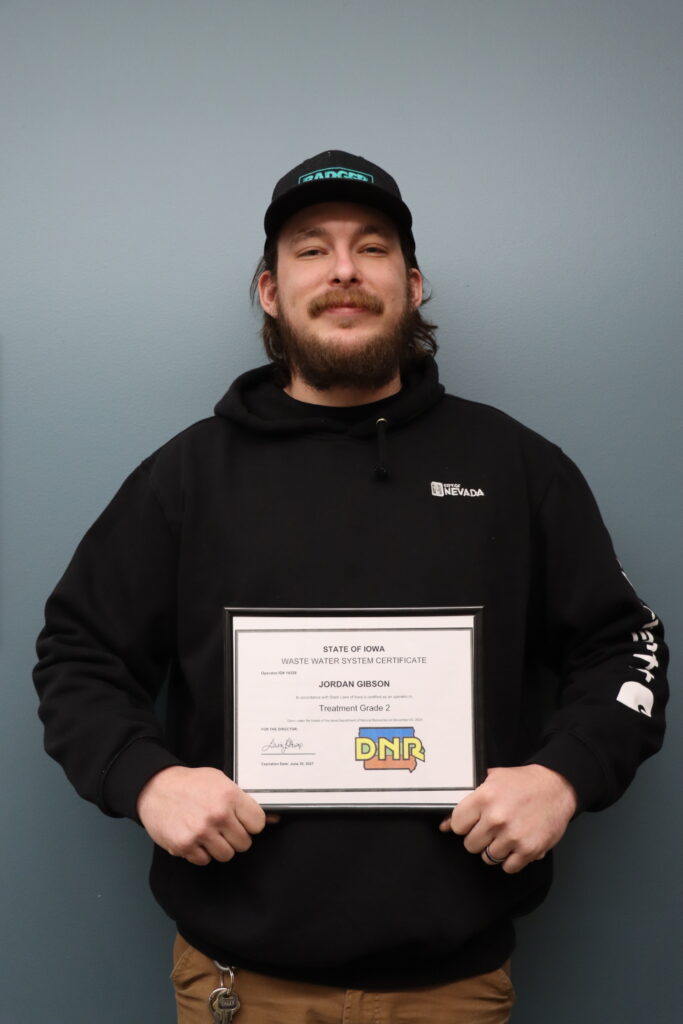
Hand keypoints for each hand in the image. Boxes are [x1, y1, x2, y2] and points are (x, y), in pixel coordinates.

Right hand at [137, 765, 270, 865]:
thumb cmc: (191, 784)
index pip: (258, 824)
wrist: (156, 788)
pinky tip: (196, 837)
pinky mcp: (184, 845)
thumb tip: (274, 818)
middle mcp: (217, 815)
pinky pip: (205, 860)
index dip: (251, 823)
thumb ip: (245, 800)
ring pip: (227, 855)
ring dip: (220, 847)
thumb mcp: (221, 781)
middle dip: (236, 836)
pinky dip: (201, 852)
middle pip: (244, 843)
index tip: (243, 821)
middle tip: (224, 827)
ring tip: (210, 833)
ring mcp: (200, 832)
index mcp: (229, 796)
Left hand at [439, 764, 577, 873]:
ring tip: (505, 834)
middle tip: (490, 828)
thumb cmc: (523, 782)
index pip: (457, 825)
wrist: (556, 787)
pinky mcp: (529, 850)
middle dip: (478, 838)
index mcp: (484, 797)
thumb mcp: (491, 779)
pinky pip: (508, 867)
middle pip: (470, 844)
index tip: (472, 822)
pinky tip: (515, 845)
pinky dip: (510, 860)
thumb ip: (467, 800)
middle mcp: (496, 818)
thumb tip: (444, 824)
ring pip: (487, 857)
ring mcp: (512, 836)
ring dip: (494, 849)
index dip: (463, 824)